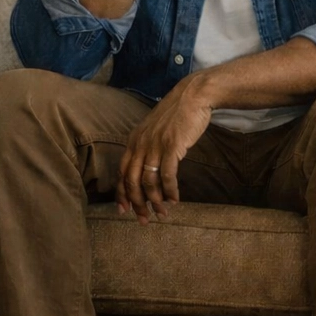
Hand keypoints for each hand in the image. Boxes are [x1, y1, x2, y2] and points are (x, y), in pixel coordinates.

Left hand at [117, 74, 214, 222]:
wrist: (193, 96)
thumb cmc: (177, 112)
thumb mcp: (154, 128)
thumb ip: (148, 145)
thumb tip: (148, 166)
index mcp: (133, 141)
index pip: (121, 173)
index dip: (122, 194)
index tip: (124, 210)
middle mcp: (140, 145)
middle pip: (132, 182)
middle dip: (137, 204)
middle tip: (144, 219)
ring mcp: (155, 147)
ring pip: (149, 182)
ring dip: (155, 201)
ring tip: (163, 213)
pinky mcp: (172, 148)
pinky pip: (167, 176)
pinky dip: (170, 191)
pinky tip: (175, 199)